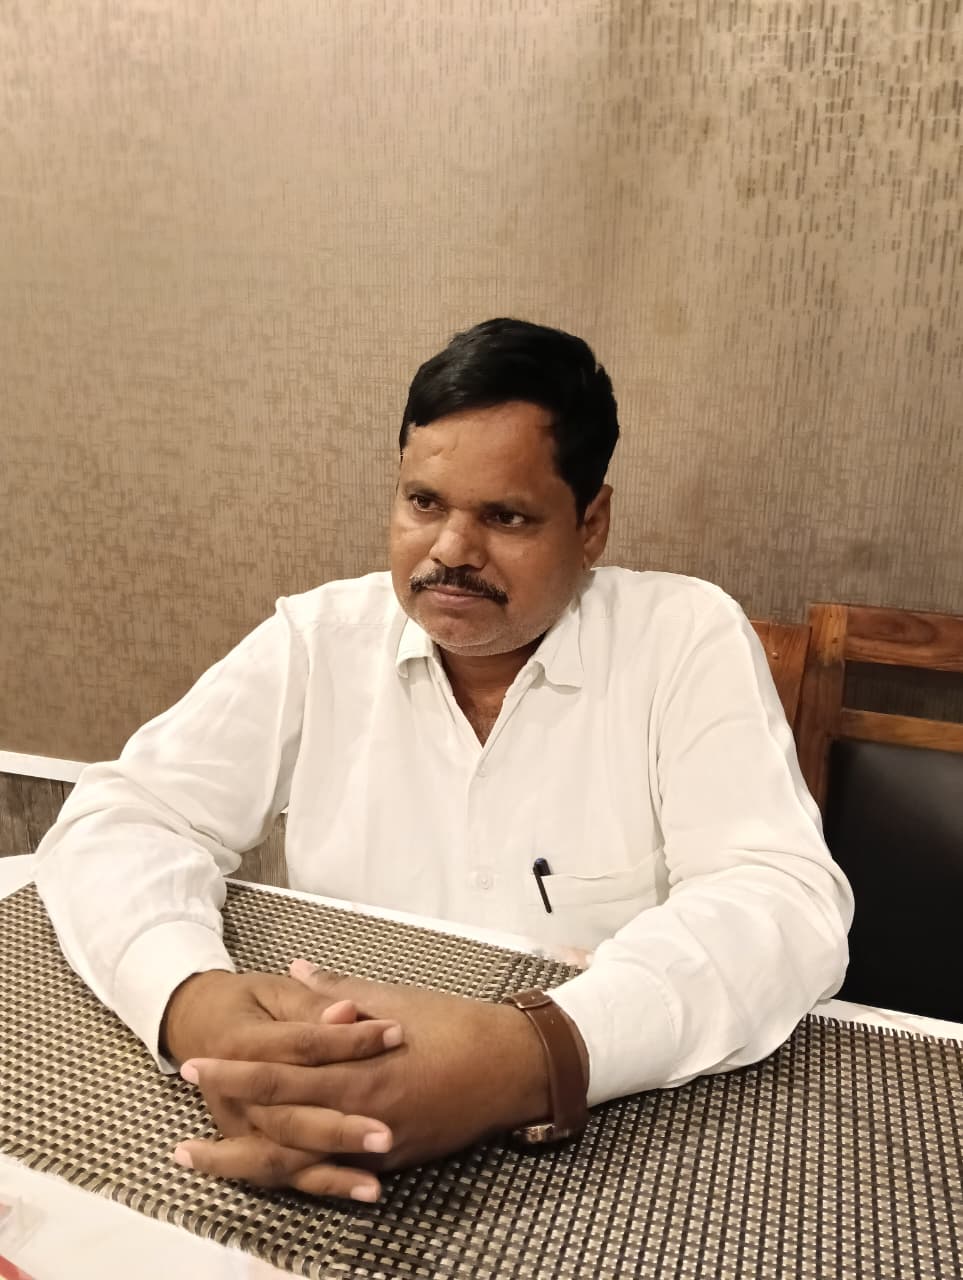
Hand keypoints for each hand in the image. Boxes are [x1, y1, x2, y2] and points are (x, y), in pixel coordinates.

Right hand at [166, 969, 403, 1200]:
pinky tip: (366, 1189)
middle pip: (292, 1116)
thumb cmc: (247, 1003)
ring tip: (376, 1182)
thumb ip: (311, 1005)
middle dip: (341, 1128)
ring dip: (333, 1169)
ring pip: (287, 1154)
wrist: (199, 1021)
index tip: (397, 1033)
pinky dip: (326, 1183)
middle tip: (387, 1134)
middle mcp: (235, 1096)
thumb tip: (348, 1011)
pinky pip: (287, 1174)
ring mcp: (241, 1126)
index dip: (352, 1040)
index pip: (305, 1047)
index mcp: (241, 1045)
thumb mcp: (275, 992)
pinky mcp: (251, 1145)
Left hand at [179, 963, 561, 1177]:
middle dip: (227, 1124)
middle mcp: (362, 1113)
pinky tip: (265, 1174)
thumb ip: (339, 990)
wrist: (511, 1067)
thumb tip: (298, 969)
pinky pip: (332, 1173)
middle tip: (182, 1122)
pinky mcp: (390, 1161)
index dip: (236, 1071)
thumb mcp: (394, 997)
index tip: (198, 1064)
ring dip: (247, 1163)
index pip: (282, 1074)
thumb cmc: (454, 1025)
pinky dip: (295, 1174)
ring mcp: (376, 1146)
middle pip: (279, 1128)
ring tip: (204, 1162)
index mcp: (360, 1068)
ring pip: (299, 1164)